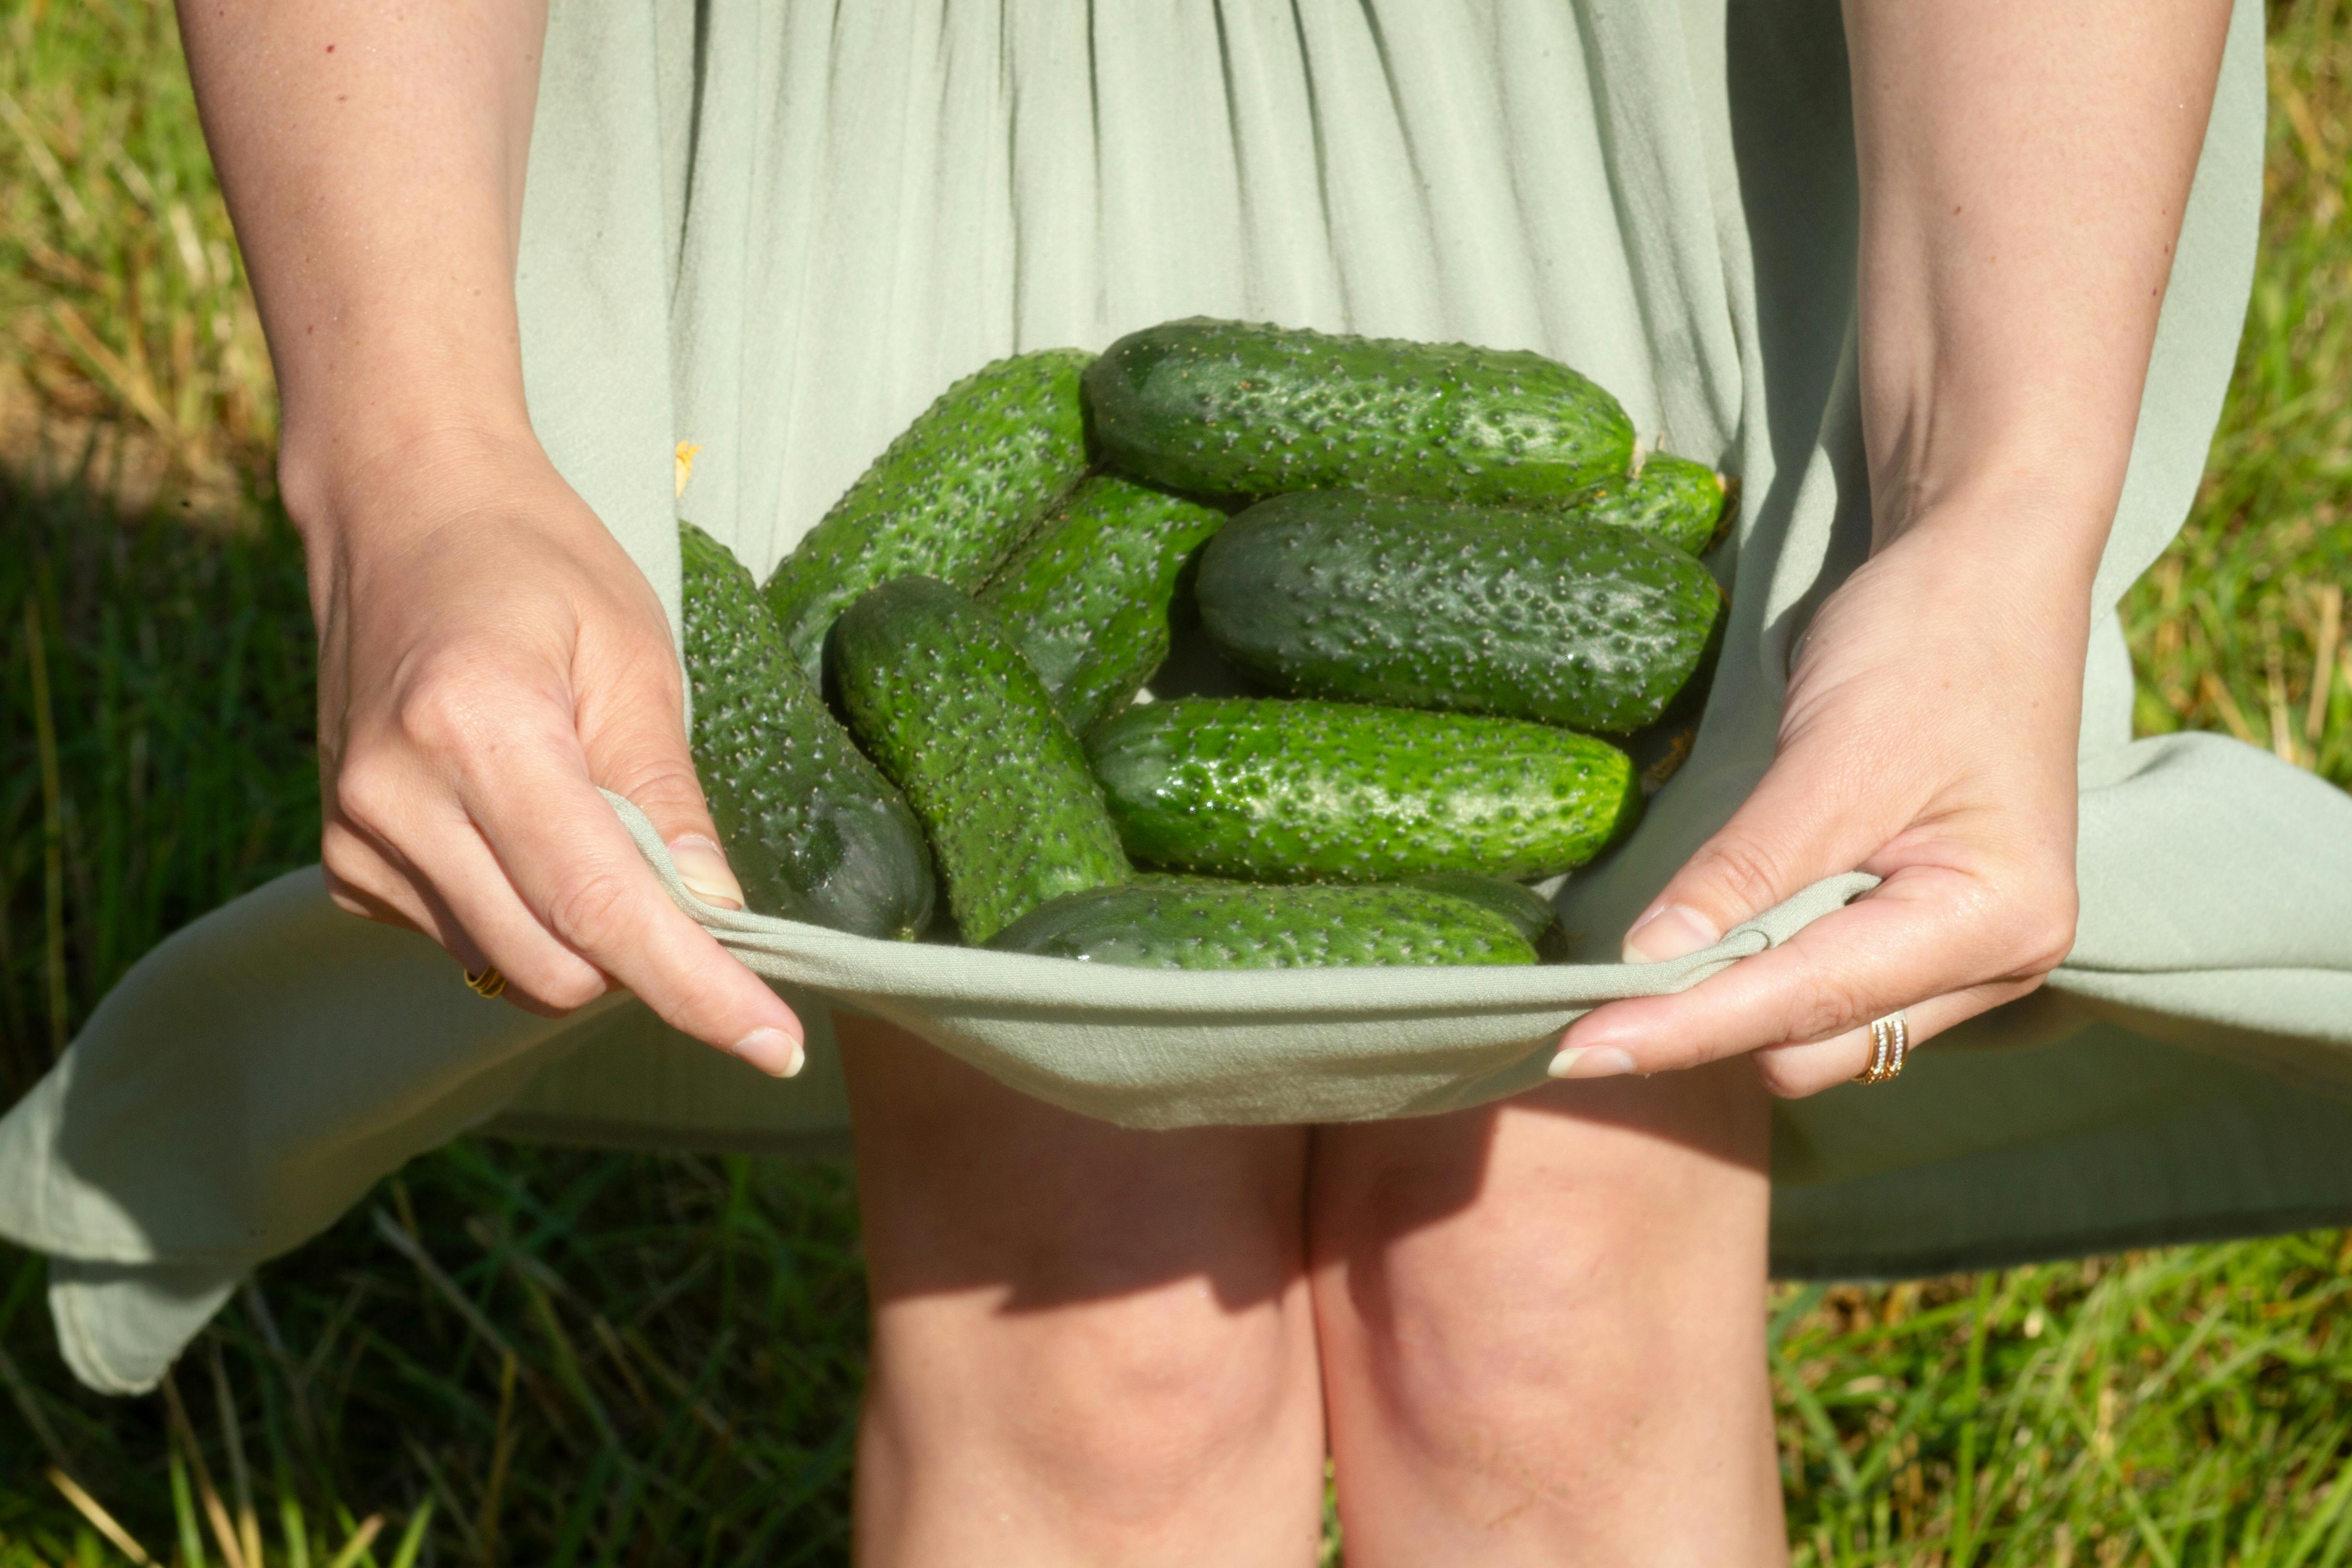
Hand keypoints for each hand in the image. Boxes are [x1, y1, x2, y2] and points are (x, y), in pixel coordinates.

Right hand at [303, 432, 805, 1074]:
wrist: (401, 511)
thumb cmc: (533, 564)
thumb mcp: (635, 658)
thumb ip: (670, 797)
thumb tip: (721, 920)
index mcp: (477, 730)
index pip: (602, 908)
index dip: (697, 990)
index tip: (775, 1046)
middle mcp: (397, 799)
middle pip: (555, 966)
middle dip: (644, 962)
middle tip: (691, 885)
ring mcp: (358, 839)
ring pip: (510, 968)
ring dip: (585, 937)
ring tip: (596, 821)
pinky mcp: (347, 865)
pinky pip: (467, 941)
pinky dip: (528, 916)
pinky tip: (529, 826)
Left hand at [1549, 516, 2084, 1096]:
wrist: (1985, 577)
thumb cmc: (1927, 645)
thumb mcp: (1832, 755)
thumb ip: (1746, 868)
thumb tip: (1648, 961)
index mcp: (1997, 920)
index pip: (1808, 1002)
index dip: (1685, 1027)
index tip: (1576, 1048)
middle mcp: (1998, 962)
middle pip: (1814, 1045)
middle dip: (1717, 1019)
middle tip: (1617, 970)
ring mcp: (1969, 958)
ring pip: (1819, 1035)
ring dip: (1740, 999)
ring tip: (1688, 930)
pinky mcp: (1929, 939)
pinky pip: (1831, 994)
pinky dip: (1767, 971)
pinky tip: (1728, 928)